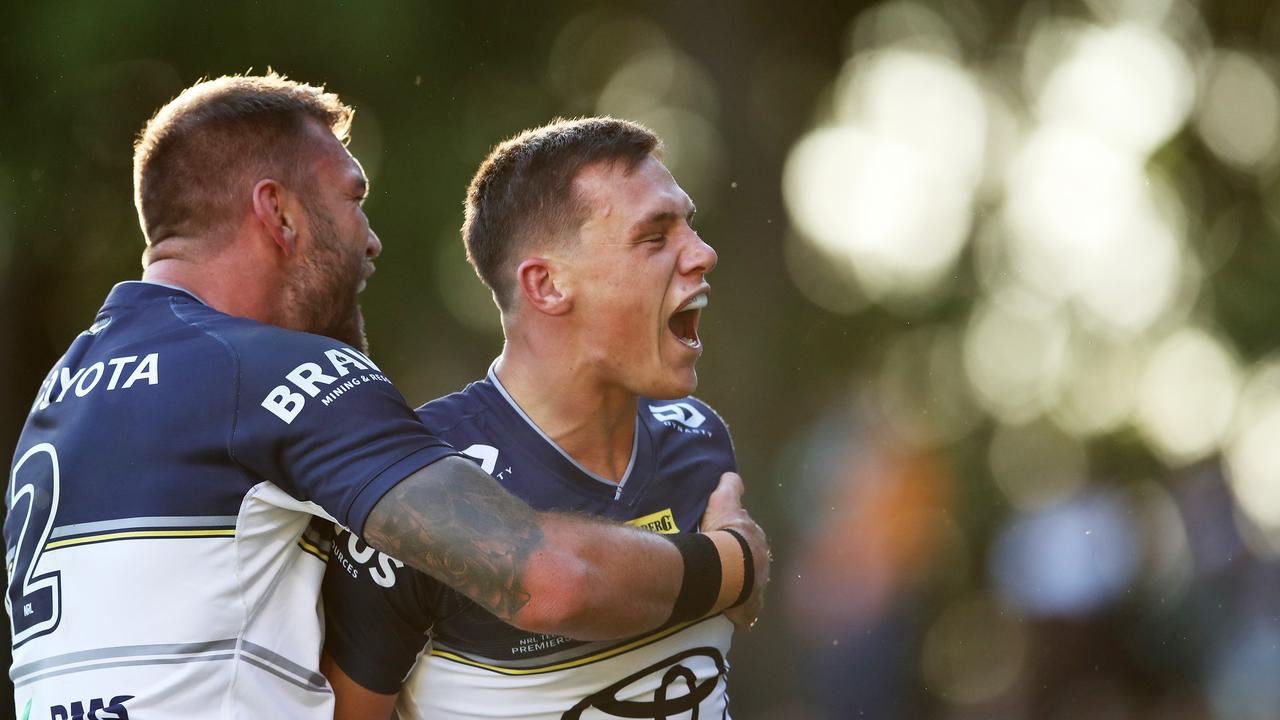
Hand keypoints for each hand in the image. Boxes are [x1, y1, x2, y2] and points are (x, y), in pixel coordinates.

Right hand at [700, 472, 769, 629]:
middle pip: (751, 562)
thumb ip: (730, 487)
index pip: (749, 537)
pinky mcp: (750, 608)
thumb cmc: (725, 532)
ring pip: (749, 586)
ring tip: (721, 588)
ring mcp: (758, 586)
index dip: (738, 539)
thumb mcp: (724, 502)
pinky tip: (728, 613)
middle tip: (722, 565)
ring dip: (739, 587)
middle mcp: (762, 562)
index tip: (727, 542)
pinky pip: (745, 612)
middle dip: (741, 564)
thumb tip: (732, 475)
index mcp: (755, 539)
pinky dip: (738, 613)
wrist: (727, 565)